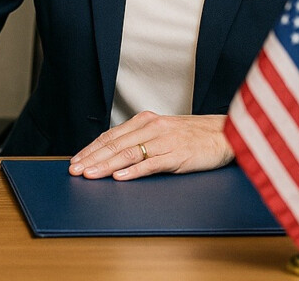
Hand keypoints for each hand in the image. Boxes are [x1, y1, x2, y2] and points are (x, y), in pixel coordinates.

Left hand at [68, 112, 233, 180]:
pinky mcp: (177, 155)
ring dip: (106, 165)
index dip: (91, 149)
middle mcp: (151, 128)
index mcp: (145, 121)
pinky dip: (133, 171)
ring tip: (90, 174)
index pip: (110, 136)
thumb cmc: (192, 135)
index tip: (75, 160)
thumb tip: (113, 155)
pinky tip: (119, 177)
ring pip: (128, 153)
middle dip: (92, 158)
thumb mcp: (162, 132)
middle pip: (115, 144)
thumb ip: (139, 139)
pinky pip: (151, 163)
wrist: (224, 133)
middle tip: (75, 170)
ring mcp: (164, 141)